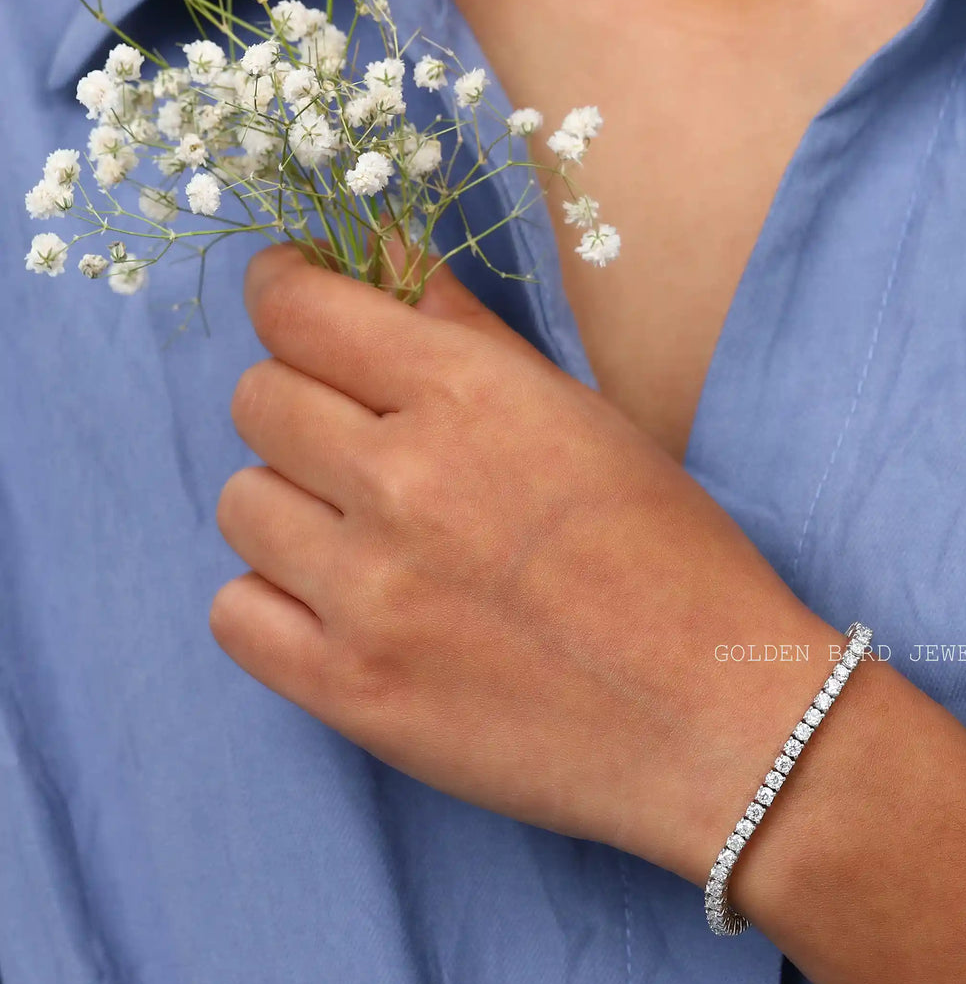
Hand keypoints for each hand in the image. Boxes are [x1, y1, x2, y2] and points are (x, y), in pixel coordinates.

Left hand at [211, 244, 836, 883]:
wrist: (713, 719)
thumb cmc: (677, 560)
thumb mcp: (589, 422)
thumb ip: (475, 337)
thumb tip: (386, 265)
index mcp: (470, 397)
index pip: (300, 310)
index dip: (284, 292)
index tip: (292, 301)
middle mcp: (402, 484)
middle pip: (258, 401)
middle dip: (297, 404)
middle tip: (352, 440)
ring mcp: (369, 594)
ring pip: (242, 503)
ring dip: (290, 506)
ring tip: (361, 537)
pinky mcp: (351, 691)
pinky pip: (235, 613)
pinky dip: (276, 600)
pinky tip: (342, 607)